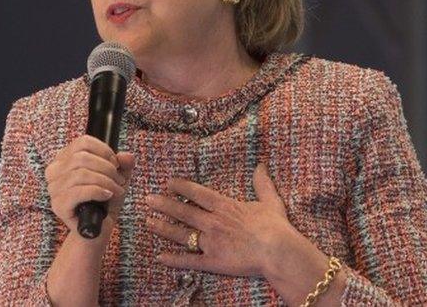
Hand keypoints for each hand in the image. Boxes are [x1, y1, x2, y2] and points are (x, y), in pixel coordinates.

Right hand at [45, 135, 135, 234]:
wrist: (97, 230)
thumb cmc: (104, 201)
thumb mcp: (117, 178)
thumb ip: (124, 164)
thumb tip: (126, 156)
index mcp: (63, 160)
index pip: (82, 143)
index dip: (103, 150)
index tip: (116, 163)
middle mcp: (53, 172)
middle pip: (82, 157)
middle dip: (107, 168)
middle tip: (119, 180)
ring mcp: (53, 189)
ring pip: (81, 173)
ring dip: (105, 181)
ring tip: (116, 190)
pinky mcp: (58, 205)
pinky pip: (79, 191)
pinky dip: (98, 191)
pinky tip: (107, 196)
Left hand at [144, 163, 298, 276]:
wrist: (278, 252)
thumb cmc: (276, 227)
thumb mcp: (270, 201)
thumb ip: (262, 183)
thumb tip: (261, 165)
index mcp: (224, 206)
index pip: (196, 193)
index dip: (181, 187)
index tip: (168, 183)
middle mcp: (212, 222)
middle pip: (183, 211)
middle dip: (164, 205)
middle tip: (148, 199)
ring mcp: (210, 242)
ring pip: (181, 234)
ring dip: (163, 228)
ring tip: (148, 222)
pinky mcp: (212, 261)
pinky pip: (189, 260)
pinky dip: (173, 259)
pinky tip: (160, 257)